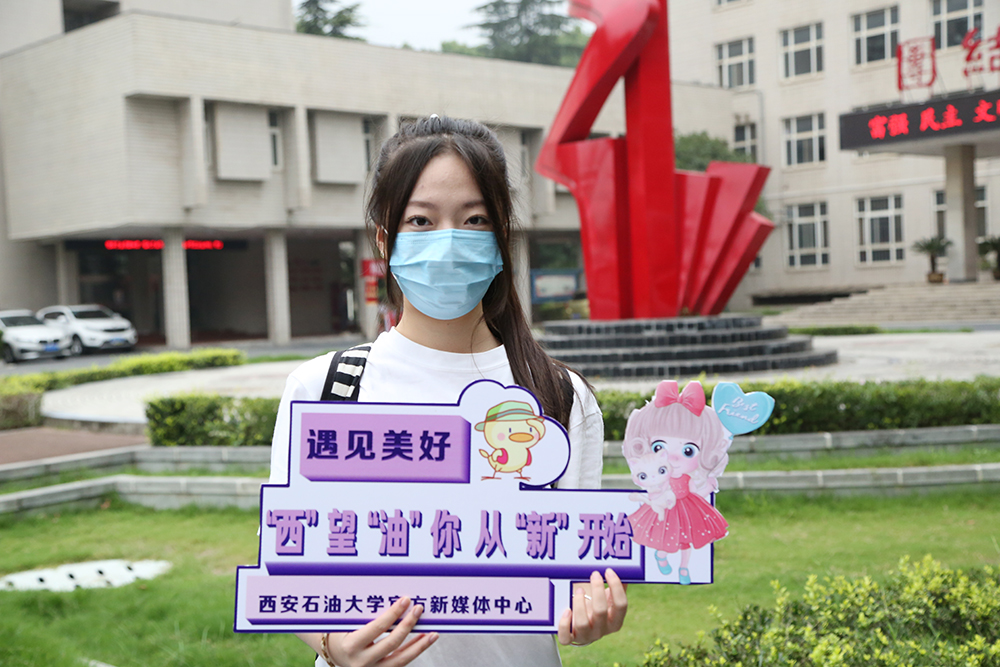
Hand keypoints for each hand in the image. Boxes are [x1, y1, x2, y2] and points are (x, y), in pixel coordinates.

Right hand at [318, 597, 438, 666]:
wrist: (336, 654)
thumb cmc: (343, 634)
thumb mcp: (348, 623)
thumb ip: (367, 614)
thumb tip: (395, 600)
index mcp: (351, 645)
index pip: (377, 628)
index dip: (393, 614)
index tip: (405, 601)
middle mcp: (362, 661)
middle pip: (391, 643)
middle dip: (408, 625)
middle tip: (418, 609)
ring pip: (401, 659)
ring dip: (419, 645)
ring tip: (432, 633)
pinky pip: (401, 663)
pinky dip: (413, 651)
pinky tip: (423, 641)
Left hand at [557, 569, 627, 646]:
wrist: (584, 627)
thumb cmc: (598, 607)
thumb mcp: (609, 599)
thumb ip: (617, 586)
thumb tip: (625, 568)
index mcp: (615, 621)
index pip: (621, 605)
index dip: (616, 586)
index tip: (608, 571)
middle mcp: (602, 630)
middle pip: (601, 611)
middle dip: (597, 590)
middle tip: (594, 574)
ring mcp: (586, 635)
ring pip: (582, 623)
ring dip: (579, 604)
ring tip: (579, 590)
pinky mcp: (572, 638)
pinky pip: (566, 637)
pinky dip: (564, 624)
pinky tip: (566, 610)